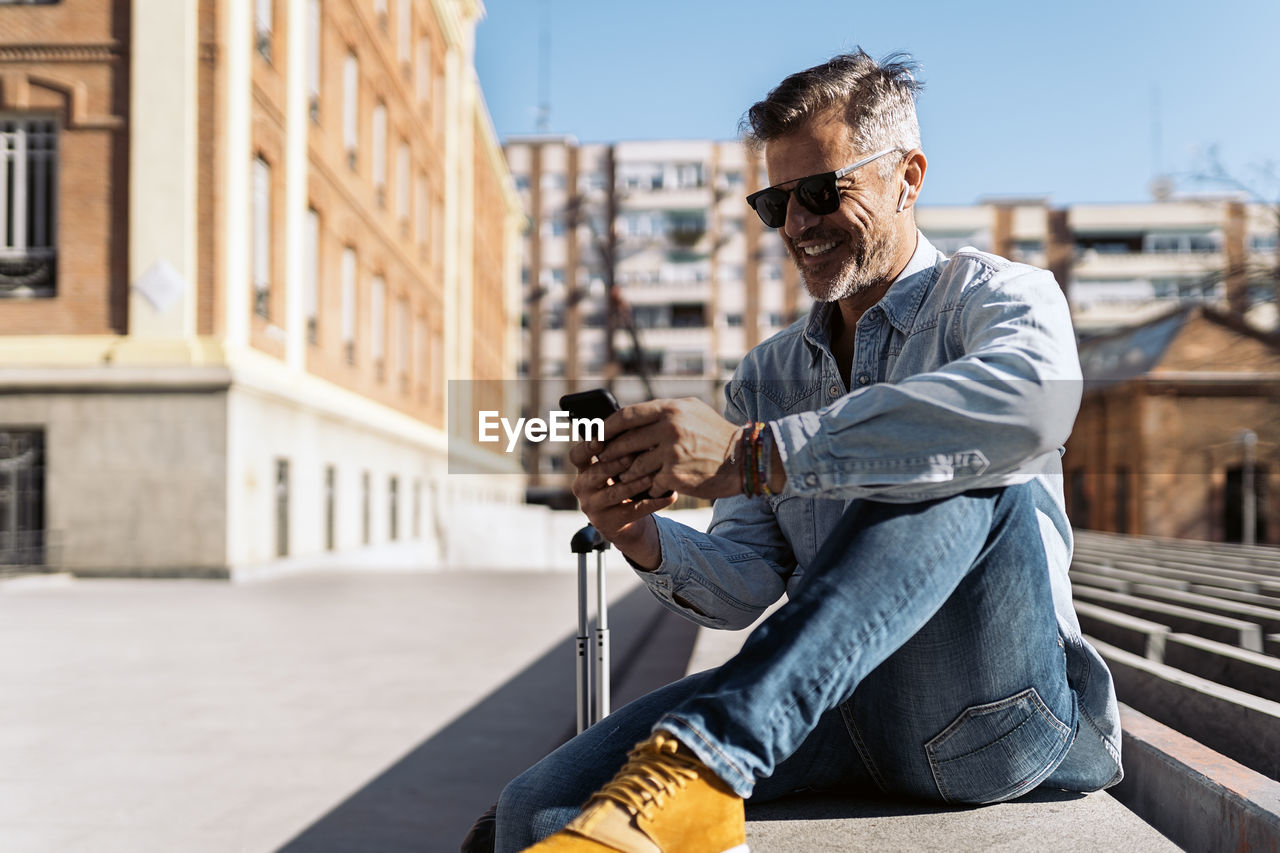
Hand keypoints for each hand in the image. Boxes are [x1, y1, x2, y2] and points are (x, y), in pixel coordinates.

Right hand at [568, 442, 674, 569]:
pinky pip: (633, 511)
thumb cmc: (622, 485)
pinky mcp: (608, 523)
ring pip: (614, 493)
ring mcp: (593, 507)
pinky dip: (653, 503)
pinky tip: (669, 495)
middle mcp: (583, 488)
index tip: (600, 441)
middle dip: (616, 463)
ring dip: (634, 484)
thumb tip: (641, 426)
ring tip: (652, 476)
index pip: (576, 456)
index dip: (586, 447)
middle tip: (634, 455)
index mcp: (584, 470)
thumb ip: (619, 450)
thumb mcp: (615, 468)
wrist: (626, 524)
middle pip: (596, 473)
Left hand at [595, 398, 743, 500]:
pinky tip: (655, 488)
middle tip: (603, 461)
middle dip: (610, 454)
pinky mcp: (675, 476)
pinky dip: (651, 488)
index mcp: (670, 410)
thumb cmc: (715, 435)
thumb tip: (631, 417)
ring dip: (628, 475)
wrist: (745, 459)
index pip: (626, 416)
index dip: (606, 427)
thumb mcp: (691, 412)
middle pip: (624, 443)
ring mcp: (671, 453)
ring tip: (627, 478)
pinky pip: (651, 484)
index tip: (596, 435)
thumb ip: (663, 412)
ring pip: (634, 467)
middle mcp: (669, 428)